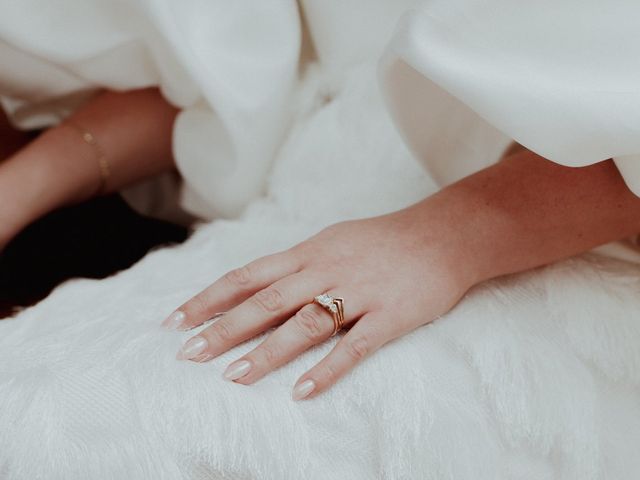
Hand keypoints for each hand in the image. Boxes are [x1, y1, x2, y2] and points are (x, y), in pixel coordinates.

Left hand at [162, 199, 476, 399]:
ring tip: (234, 377)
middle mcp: (326, 270)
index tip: (176, 320)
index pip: (248, 276)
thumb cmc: (385, 240)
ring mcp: (359, 292)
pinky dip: (326, 369)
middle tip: (188, 354)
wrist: (444, 235)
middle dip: (224, 328)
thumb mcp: (334, 240)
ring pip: (304, 324)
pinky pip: (355, 346)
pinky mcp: (390, 316)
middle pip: (266, 301)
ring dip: (266, 352)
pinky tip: (301, 391)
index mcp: (309, 252)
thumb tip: (259, 287)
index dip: (209, 298)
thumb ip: (298, 264)